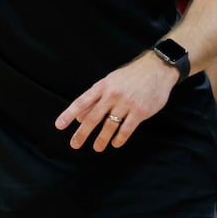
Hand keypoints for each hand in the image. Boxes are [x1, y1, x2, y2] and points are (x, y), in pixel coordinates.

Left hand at [55, 52, 177, 150]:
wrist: (157, 69)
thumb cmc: (130, 76)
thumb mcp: (110, 81)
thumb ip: (95, 98)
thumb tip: (79, 117)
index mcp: (102, 86)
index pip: (82, 102)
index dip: (69, 114)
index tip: (59, 125)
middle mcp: (112, 95)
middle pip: (93, 117)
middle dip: (82, 133)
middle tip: (74, 144)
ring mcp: (126, 103)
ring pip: (109, 126)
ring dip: (101, 139)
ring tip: (96, 148)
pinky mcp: (140, 111)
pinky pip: (127, 129)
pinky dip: (120, 138)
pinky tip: (115, 143)